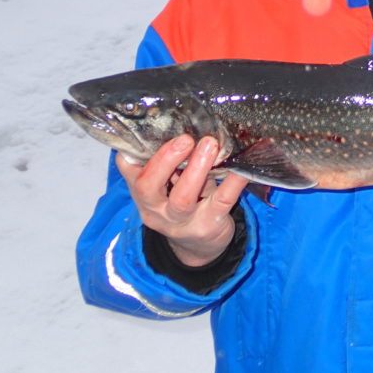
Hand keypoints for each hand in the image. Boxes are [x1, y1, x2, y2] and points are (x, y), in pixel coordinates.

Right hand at [116, 135, 248, 266]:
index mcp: (143, 194)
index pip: (130, 172)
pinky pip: (221, 202)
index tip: (148, 132)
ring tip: (210, 145)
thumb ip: (169, 164)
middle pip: (149, 186)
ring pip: (182, 197)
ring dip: (196, 169)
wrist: (198, 247)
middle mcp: (156, 210)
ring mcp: (181, 222)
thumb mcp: (169, 187)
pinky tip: (242, 169)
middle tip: (186, 139)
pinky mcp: (208, 226)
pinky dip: (233, 183)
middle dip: (166, 159)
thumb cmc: (182, 204)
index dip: (132, 154)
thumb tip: (185, 125)